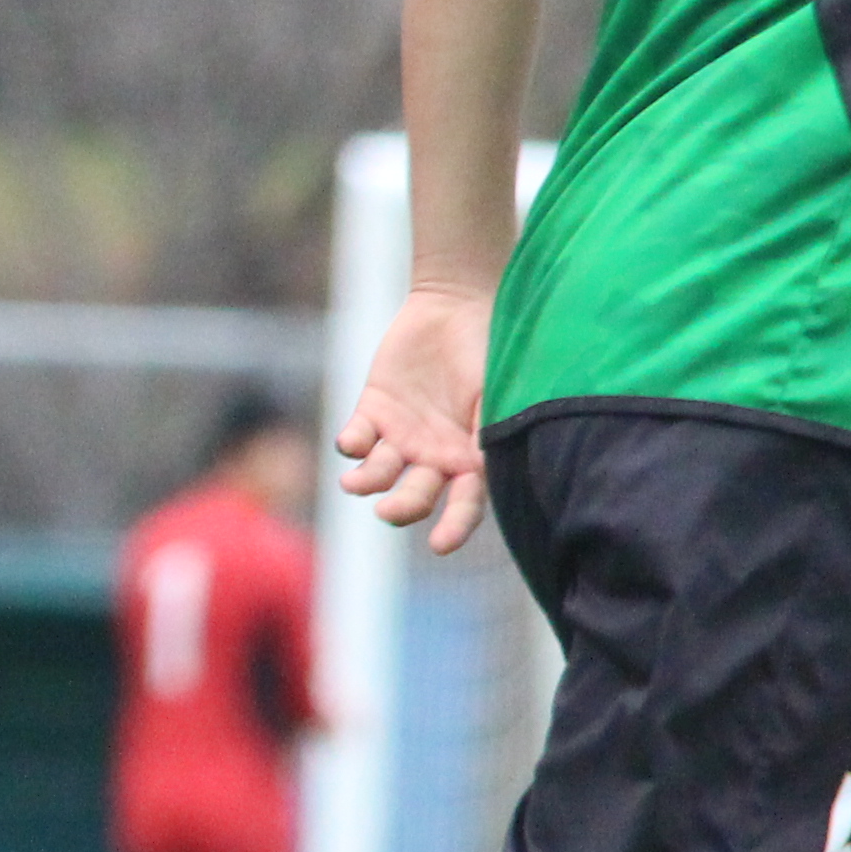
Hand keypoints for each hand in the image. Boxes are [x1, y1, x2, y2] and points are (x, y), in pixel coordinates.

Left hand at [338, 285, 495, 552]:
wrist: (456, 306)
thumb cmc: (490, 352)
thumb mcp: (499, 395)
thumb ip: (490, 433)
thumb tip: (483, 472)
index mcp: (472, 459)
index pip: (464, 505)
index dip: (454, 528)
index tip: (440, 546)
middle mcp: (435, 456)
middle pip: (414, 495)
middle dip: (402, 507)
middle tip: (389, 512)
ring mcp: (402, 435)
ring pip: (379, 473)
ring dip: (367, 482)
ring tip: (355, 485)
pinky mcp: (373, 410)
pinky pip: (356, 439)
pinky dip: (351, 446)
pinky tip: (352, 444)